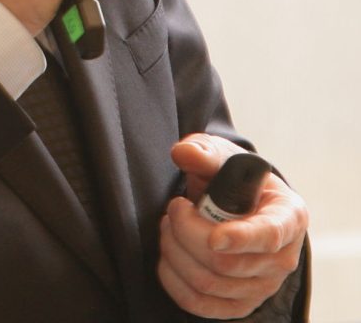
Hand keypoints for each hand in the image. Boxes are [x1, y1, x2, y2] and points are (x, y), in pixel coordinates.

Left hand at [158, 134, 307, 318]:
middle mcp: (282, 258)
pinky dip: (173, 280)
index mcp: (288, 216)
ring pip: (209, 283)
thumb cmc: (233, 178)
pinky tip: (167, 256)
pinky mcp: (240, 303)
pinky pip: (200, 305)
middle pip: (227, 263)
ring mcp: (263, 286)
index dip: (240, 239)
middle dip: (186, 232)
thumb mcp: (223, 156)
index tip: (213, 237)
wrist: (236, 202)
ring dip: (175, 252)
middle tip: (174, 208)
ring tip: (169, 226)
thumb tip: (184, 153)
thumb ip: (204, 152)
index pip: (269, 236)